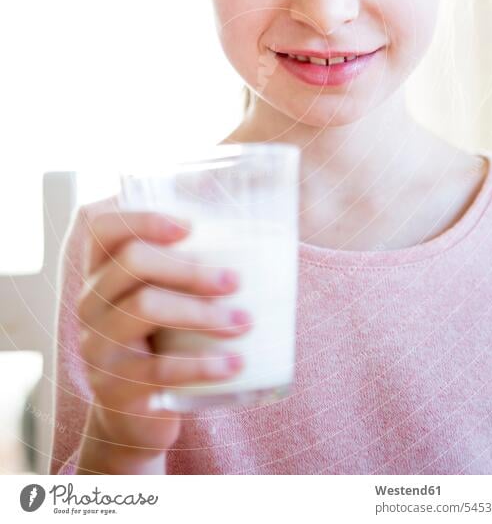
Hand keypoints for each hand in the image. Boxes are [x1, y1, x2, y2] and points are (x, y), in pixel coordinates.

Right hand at [75, 200, 252, 468]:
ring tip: (244, 322)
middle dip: (189, 267)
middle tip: (235, 281)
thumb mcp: (164, 300)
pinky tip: (234, 364)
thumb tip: (258, 237)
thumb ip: (185, 270)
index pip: (103, 227)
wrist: (136, 416)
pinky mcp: (114, 387)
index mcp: (100, 271)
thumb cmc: (162, 342)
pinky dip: (202, 365)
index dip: (143, 219)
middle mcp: (90, 302)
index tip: (191, 227)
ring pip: (145, 306)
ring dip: (202, 312)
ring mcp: (97, 344)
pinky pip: (159, 369)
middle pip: (131, 262)